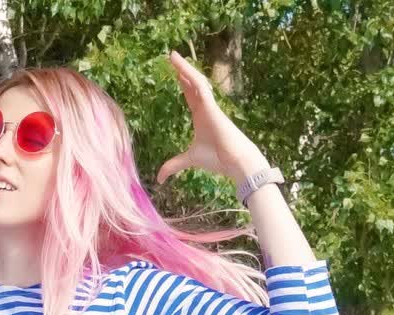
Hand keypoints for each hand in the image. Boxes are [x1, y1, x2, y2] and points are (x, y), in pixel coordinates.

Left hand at [155, 50, 265, 187]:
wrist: (234, 161)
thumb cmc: (217, 158)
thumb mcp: (189, 160)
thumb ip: (173, 165)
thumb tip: (159, 178)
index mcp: (200, 116)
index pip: (190, 95)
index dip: (182, 84)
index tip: (175, 74)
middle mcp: (205, 107)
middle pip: (192, 83)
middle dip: (182, 71)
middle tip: (171, 57)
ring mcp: (209, 105)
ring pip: (196, 81)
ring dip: (184, 68)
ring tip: (172, 56)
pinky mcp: (211, 106)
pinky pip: (200, 86)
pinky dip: (190, 75)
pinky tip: (180, 67)